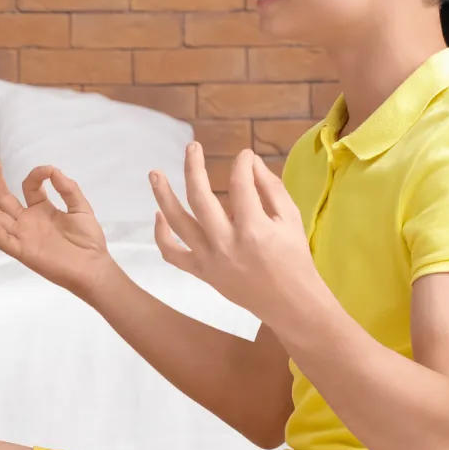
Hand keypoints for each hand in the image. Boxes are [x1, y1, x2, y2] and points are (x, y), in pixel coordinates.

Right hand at [0, 159, 115, 296]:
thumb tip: (53, 170)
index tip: (49, 171)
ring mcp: (23, 236)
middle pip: (4, 199)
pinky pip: (5, 242)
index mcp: (42, 209)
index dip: (35, 175)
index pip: (29, 187)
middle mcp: (28, 221)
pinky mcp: (23, 252)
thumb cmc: (88, 240)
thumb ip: (68, 189)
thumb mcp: (81, 208)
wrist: (93, 267)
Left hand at [150, 145, 319, 323]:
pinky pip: (172, 253)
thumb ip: (270, 187)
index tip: (245, 156)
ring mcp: (209, 259)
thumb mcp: (291, 218)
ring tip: (154, 173)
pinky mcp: (201, 272)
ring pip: (177, 222)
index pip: (239, 184)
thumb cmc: (294, 258)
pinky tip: (160, 215)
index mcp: (254, 228)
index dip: (242, 163)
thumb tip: (249, 161)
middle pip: (199, 197)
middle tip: (192, 146)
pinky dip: (161, 234)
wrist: (289, 303)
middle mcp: (226, 243)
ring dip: (163, 195)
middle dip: (193, 167)